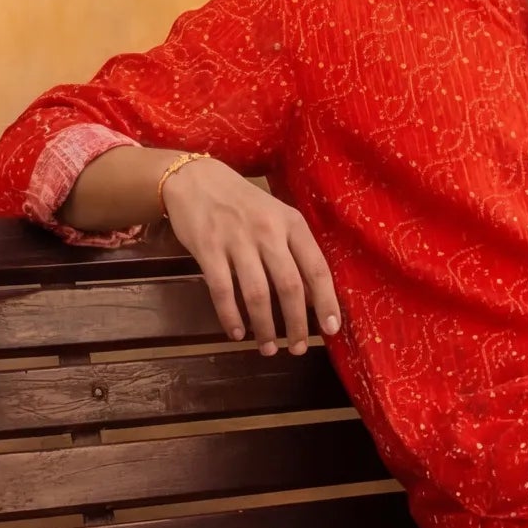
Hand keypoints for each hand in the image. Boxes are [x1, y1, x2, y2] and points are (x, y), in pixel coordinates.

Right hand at [161, 158, 342, 355]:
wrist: (195, 180)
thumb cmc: (243, 203)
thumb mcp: (277, 216)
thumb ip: (294, 249)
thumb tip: (311, 295)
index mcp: (292, 223)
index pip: (316, 268)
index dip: (326, 302)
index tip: (332, 330)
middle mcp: (268, 232)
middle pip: (290, 287)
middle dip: (296, 324)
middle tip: (298, 348)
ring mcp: (237, 240)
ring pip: (257, 294)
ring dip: (265, 328)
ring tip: (269, 348)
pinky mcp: (208, 249)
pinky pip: (223, 291)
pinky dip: (231, 317)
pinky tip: (237, 334)